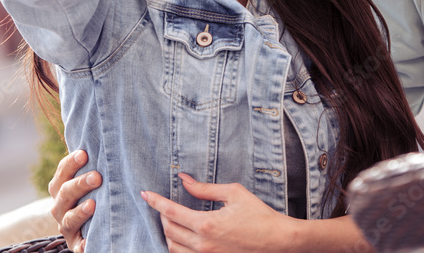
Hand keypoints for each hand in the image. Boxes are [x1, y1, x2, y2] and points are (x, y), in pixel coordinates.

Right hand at [48, 149, 102, 252]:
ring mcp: (66, 226)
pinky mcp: (75, 244)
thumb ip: (92, 163)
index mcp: (61, 188)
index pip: (62, 173)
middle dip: (80, 184)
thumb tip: (107, 134)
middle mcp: (60, 207)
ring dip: (80, 212)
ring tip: (93, 204)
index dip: (71, 163)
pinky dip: (83, 244)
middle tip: (97, 177)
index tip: (84, 153)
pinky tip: (89, 241)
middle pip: (65, 193)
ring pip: (69, 219)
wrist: (89, 228)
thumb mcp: (90, 179)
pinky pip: (78, 245)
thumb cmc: (94, 193)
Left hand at [142, 173, 290, 252]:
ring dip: (168, 233)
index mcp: (206, 224)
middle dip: (161, 216)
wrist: (278, 241)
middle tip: (163, 205)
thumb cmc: (259, 215)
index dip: (155, 202)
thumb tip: (184, 179)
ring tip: (172, 221)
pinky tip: (182, 237)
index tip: (145, 194)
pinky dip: (178, 247)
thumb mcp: (233, 193)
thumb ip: (205, 188)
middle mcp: (203, 245)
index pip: (170, 212)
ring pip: (173, 248)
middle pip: (168, 230)